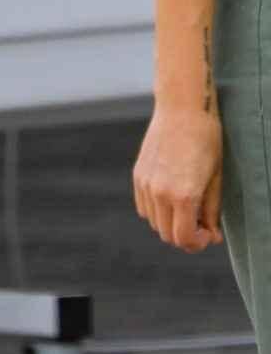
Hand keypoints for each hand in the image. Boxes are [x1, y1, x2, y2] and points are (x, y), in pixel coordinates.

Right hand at [133, 106, 223, 251]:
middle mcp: (159, 193)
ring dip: (171, 223)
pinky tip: (171, 197)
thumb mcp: (215, 179)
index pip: (183, 238)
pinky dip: (157, 211)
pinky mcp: (138, 175)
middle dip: (185, 236)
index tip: (209, 236)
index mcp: (183, 195)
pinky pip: (144, 207)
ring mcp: (145, 184)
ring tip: (187, 208)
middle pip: (167, 235)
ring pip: (154, 222)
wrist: (182, 110)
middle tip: (201, 225)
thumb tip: (210, 236)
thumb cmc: (206, 141)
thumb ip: (211, 211)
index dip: (197, 244)